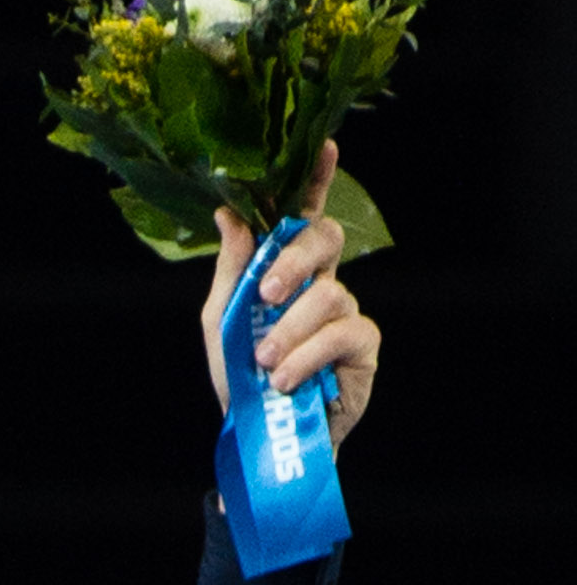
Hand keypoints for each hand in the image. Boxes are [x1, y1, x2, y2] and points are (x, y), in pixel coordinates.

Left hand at [201, 140, 381, 450]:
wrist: (259, 438)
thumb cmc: (242, 380)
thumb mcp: (223, 325)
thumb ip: (231, 272)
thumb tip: (229, 215)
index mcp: (288, 272)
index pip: (304, 216)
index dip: (316, 181)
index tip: (324, 145)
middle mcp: (323, 283)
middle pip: (326, 239)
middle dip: (294, 260)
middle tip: (265, 295)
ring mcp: (346, 312)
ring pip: (329, 293)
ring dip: (289, 330)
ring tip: (264, 365)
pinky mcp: (363, 346)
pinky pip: (342, 333)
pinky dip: (308, 355)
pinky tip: (285, 379)